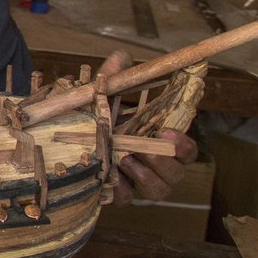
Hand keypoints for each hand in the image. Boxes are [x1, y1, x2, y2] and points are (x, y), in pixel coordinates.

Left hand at [96, 51, 198, 203]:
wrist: (69, 141)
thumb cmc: (98, 118)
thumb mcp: (104, 97)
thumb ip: (114, 78)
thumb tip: (120, 56)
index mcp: (161, 144)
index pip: (187, 151)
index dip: (183, 145)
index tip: (164, 133)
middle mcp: (156, 166)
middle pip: (176, 174)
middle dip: (162, 162)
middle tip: (142, 148)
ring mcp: (138, 183)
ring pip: (157, 191)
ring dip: (144, 176)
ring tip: (124, 159)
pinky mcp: (118, 195)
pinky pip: (127, 200)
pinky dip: (121, 191)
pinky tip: (110, 179)